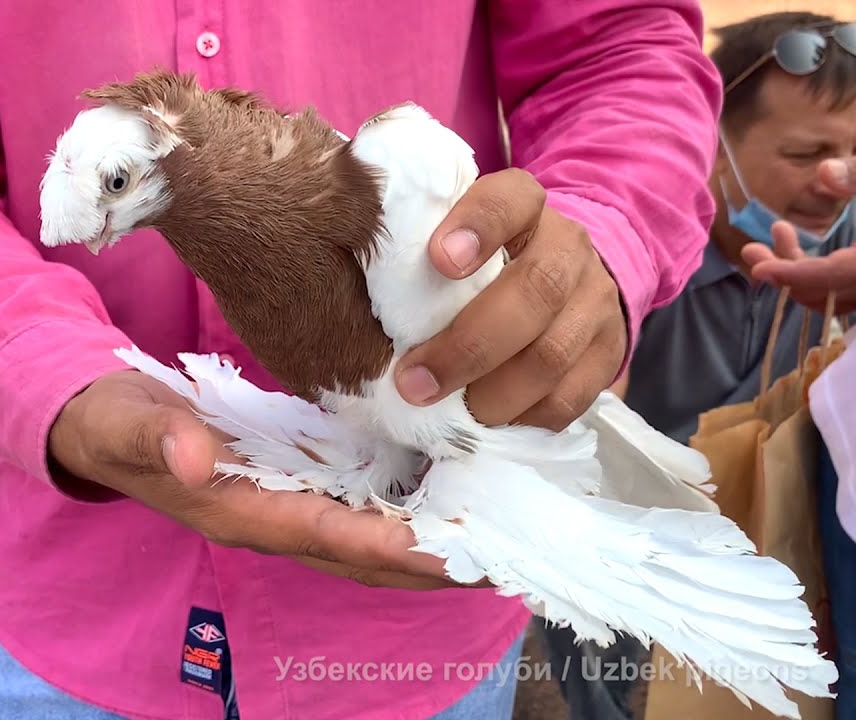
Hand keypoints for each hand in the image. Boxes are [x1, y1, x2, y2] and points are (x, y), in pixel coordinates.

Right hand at [49, 370, 462, 590]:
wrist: (99, 427)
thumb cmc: (112, 425)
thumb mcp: (123, 423)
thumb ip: (157, 437)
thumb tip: (195, 459)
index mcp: (239, 512)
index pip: (329, 536)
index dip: (393, 547)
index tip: (455, 553)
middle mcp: (272, 520)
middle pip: (365, 556)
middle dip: (433, 563)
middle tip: (507, 560)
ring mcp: (284, 507)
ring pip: (370, 538)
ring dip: (431, 543)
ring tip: (500, 535)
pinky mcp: (292, 484)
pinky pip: (360, 509)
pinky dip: (408, 509)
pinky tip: (450, 492)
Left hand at [393, 169, 627, 430]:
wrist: (564, 278)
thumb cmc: (477, 263)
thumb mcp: (451, 239)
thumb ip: (412, 251)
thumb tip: (337, 295)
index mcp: (524, 206)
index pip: (510, 200)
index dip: (478, 226)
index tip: (438, 259)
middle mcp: (568, 248)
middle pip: (534, 291)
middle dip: (468, 345)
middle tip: (414, 382)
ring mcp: (595, 302)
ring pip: (551, 353)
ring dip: (490, 394)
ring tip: (446, 414)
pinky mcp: (607, 353)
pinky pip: (569, 397)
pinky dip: (522, 417)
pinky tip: (485, 423)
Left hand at [741, 156, 855, 314]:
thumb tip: (823, 171)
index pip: (831, 277)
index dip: (793, 274)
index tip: (758, 269)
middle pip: (823, 292)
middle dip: (785, 271)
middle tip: (752, 248)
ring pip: (830, 296)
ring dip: (798, 271)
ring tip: (778, 232)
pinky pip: (839, 293)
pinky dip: (816, 275)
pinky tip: (798, 248)